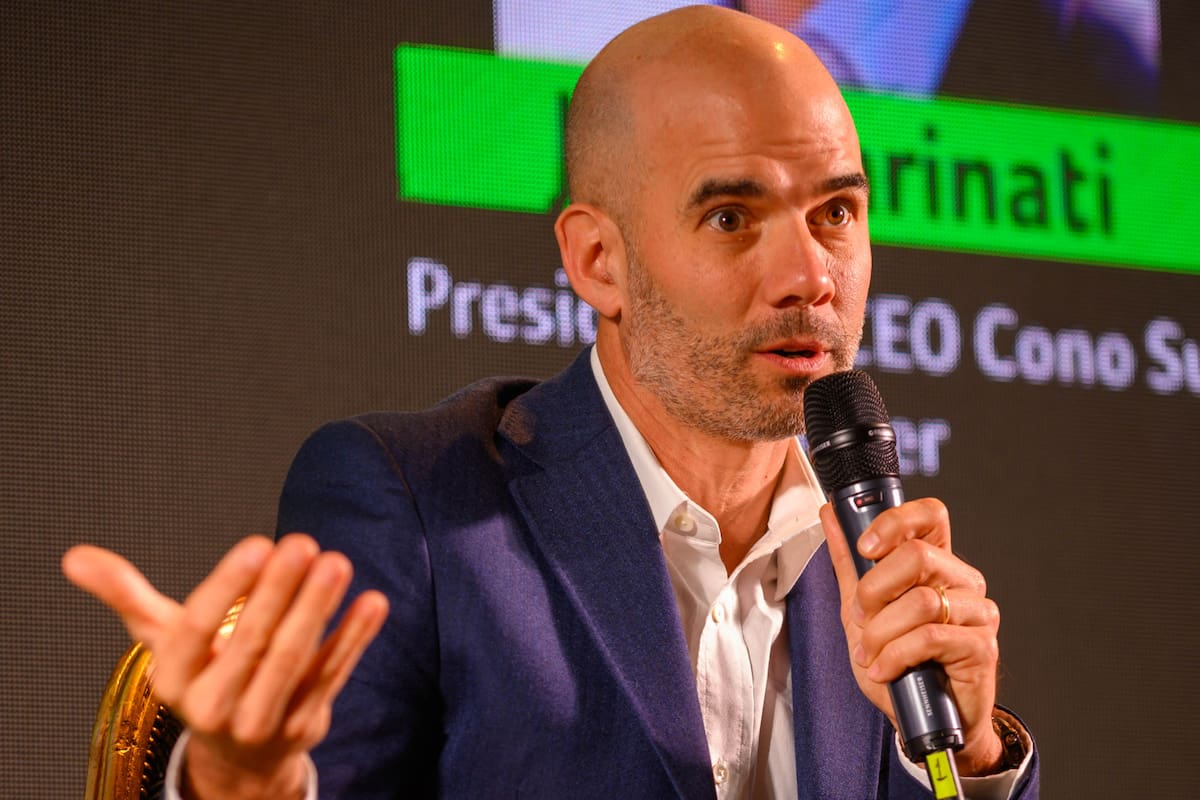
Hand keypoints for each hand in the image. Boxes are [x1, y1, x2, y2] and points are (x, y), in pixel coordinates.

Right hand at [62, 534, 388, 799]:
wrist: (240, 756)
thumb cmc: (204, 676)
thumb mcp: (163, 640)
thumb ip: (127, 596)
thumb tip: (75, 558)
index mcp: (174, 679)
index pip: (196, 629)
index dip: (228, 586)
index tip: (257, 543)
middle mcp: (214, 706)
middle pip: (250, 643)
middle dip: (278, 592)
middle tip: (302, 543)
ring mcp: (262, 721)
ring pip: (294, 661)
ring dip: (318, 609)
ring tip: (337, 562)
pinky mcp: (305, 725)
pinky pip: (332, 677)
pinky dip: (354, 639)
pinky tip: (373, 602)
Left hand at [820, 498, 1003, 775]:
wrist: (924, 720)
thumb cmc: (899, 662)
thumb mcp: (860, 611)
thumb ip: (848, 564)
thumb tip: (830, 515)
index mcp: (936, 563)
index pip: (930, 515)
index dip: (895, 522)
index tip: (865, 548)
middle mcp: (962, 581)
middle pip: (919, 555)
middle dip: (875, 589)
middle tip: (861, 617)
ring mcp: (977, 612)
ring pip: (922, 601)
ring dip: (882, 632)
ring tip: (870, 653)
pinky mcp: (982, 646)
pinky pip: (931, 638)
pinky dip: (896, 655)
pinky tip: (884, 669)